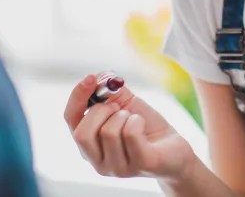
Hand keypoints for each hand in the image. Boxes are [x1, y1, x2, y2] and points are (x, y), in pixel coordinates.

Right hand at [64, 74, 196, 180]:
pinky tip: (142, 125)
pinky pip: (130, 134)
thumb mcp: (125, 104)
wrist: (173, 148)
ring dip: (124, 115)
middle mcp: (98, 161)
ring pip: (108, 132)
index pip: (70, 119)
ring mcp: (118, 168)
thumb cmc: (145, 127)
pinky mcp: (140, 165)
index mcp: (89, 144)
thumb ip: (110, 91)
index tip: (90, 78)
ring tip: (133, 119)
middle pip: (82, 133)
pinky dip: (137, 120)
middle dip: (101, 110)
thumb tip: (100, 77)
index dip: (77, 96)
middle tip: (119, 107)